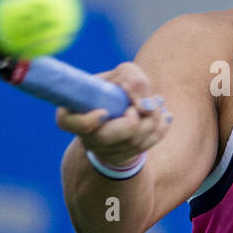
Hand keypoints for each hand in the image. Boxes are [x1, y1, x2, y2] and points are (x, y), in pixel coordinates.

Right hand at [56, 61, 171, 165]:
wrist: (127, 110)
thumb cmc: (118, 89)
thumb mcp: (121, 75)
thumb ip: (131, 79)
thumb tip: (144, 106)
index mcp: (73, 113)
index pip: (68, 122)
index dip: (86, 121)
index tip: (103, 112)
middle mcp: (86, 136)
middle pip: (106, 137)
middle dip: (132, 119)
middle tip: (141, 106)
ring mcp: (105, 151)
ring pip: (132, 141)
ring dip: (151, 118)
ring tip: (155, 104)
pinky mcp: (124, 157)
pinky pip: (147, 145)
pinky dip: (160, 127)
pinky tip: (163, 115)